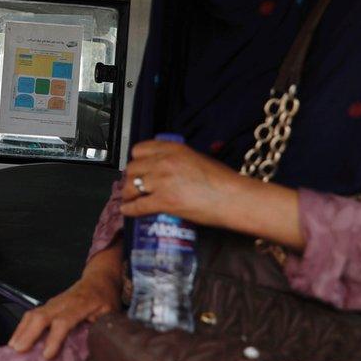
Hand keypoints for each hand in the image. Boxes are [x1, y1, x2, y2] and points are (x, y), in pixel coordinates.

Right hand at [8, 271, 120, 359]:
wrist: (99, 279)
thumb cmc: (105, 299)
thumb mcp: (111, 313)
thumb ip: (103, 329)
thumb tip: (96, 352)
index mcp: (81, 304)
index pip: (64, 321)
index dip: (54, 338)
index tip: (46, 355)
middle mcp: (63, 302)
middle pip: (42, 315)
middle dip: (29, 333)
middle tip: (19, 350)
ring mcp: (53, 302)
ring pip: (34, 313)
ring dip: (22, 330)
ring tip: (13, 347)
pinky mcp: (48, 305)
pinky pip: (32, 314)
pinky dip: (22, 327)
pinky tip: (16, 339)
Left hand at [118, 140, 237, 226]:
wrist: (233, 197)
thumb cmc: (222, 180)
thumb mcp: (197, 158)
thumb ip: (178, 159)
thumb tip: (166, 167)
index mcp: (173, 149)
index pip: (139, 149)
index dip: (136, 160)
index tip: (137, 167)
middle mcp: (163, 162)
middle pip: (132, 168)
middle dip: (131, 178)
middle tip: (133, 185)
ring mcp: (162, 181)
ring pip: (131, 186)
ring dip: (128, 194)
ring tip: (130, 198)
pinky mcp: (163, 202)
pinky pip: (138, 206)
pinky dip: (130, 209)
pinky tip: (127, 211)